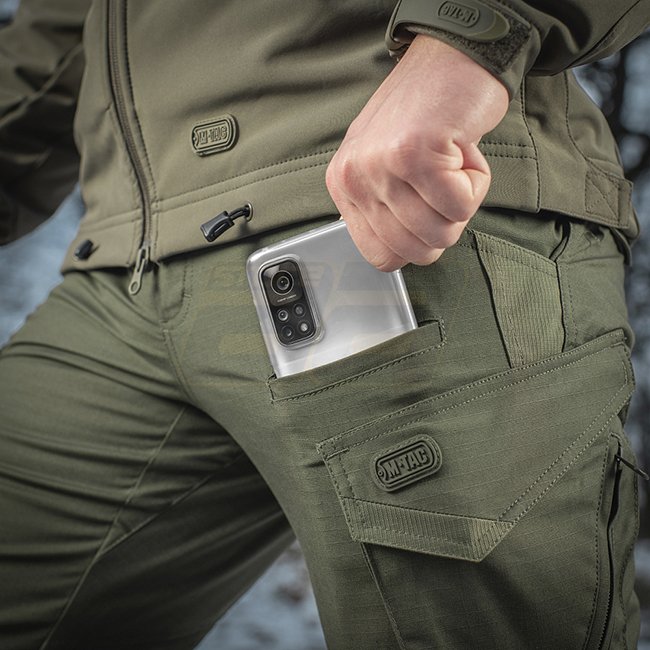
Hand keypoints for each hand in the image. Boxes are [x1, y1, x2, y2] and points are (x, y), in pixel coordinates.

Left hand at [326, 35, 508, 270]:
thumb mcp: (384, 166)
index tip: (426, 212)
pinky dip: (476, 183)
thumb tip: (401, 252)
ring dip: (462, 201)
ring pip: (441, 232)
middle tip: (444, 183)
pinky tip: (461, 150)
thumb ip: (384, 210)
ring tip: (450, 162)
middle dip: (444, 224)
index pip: (381, 256)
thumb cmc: (425, 114)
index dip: (416, 245)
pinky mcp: (414, 154)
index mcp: (343, 186)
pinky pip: (461, 207)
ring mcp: (381, 166)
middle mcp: (354, 178)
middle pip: (414, 251)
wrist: (452, 57)